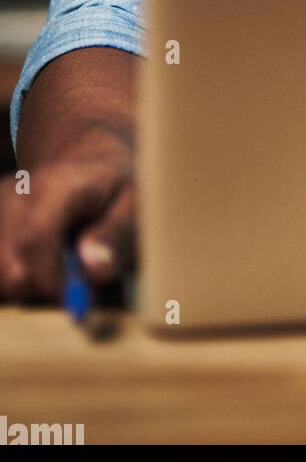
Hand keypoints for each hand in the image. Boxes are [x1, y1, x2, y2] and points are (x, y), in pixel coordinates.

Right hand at [0, 133, 135, 300]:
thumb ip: (118, 236)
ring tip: (60, 263)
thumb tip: (92, 269)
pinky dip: (19, 275)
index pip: (35, 239)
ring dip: (30, 283)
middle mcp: (17, 193)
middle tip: (76, 278)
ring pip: (1, 276)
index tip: (80, 296)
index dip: (53, 279)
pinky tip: (41, 261)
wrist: (89, 165)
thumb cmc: (117, 190)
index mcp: (58, 184)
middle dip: (44, 287)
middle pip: (10, 268)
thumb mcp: (136, 206)